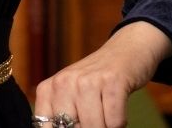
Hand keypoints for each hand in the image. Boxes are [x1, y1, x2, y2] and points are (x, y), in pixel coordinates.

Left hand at [31, 22, 171, 127]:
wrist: (124, 51)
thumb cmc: (95, 81)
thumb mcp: (70, 94)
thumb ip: (62, 114)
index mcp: (48, 89)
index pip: (46, 126)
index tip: (77, 125)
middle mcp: (64, 82)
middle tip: (95, 118)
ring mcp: (88, 80)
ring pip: (94, 127)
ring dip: (105, 126)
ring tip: (107, 112)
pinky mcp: (112, 81)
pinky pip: (114, 121)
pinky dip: (119, 122)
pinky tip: (117, 107)